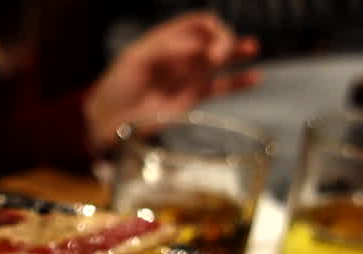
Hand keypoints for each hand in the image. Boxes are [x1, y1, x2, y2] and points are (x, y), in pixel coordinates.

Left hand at [84, 12, 260, 154]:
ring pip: (221, 60)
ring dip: (238, 52)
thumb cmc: (115, 87)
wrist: (108, 121)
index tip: (209, 42)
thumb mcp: (135, 61)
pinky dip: (237, 82)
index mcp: (167, 39)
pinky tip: (254, 77)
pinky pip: (219, 87)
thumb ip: (166, 51)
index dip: (210, 27)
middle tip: (217, 56)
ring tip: (251, 48)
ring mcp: (188, 76)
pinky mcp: (192, 98)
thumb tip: (198, 46)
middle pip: (214, 38)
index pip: (199, 23)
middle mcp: (182, 55)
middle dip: (223, 41)